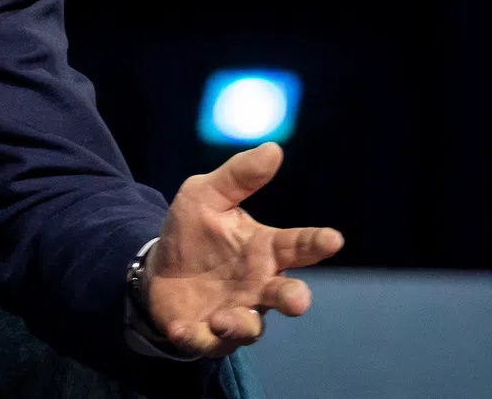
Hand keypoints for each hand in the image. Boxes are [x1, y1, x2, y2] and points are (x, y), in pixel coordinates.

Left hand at [144, 142, 342, 357]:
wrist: (158, 268)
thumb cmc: (192, 231)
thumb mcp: (205, 194)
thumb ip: (238, 176)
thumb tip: (274, 148)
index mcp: (263, 249)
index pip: (297, 245)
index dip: (316, 242)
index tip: (333, 238)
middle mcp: (257, 284)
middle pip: (286, 295)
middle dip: (294, 298)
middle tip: (298, 300)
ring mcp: (236, 312)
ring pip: (251, 326)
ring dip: (240, 323)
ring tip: (222, 317)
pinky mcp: (208, 333)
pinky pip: (208, 342)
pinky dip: (197, 337)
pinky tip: (182, 327)